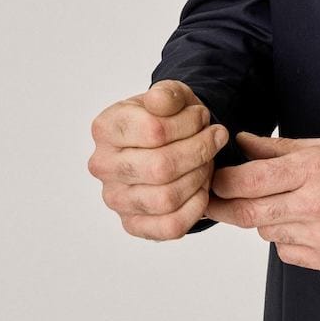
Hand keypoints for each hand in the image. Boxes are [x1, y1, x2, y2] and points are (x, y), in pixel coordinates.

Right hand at [87, 80, 230, 239]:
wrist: (166, 145)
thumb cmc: (167, 119)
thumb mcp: (170, 96)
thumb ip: (167, 94)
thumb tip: (161, 102)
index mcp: (106, 128)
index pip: (155, 130)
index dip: (189, 123)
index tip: (204, 117)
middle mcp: (103, 166)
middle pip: (161, 167)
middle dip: (200, 150)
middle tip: (216, 138)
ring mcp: (115, 199)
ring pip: (167, 198)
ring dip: (199, 177)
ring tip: (208, 160)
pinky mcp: (133, 224)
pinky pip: (171, 225)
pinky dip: (196, 207)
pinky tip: (202, 186)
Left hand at [204, 132, 319, 269]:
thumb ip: (276, 149)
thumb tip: (242, 143)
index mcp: (311, 170)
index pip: (249, 180)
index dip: (222, 182)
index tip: (213, 179)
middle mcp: (315, 204)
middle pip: (249, 214)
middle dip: (224, 207)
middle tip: (213, 200)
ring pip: (266, 233)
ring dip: (263, 219)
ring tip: (284, 204)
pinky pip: (286, 252)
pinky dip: (285, 239)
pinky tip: (304, 223)